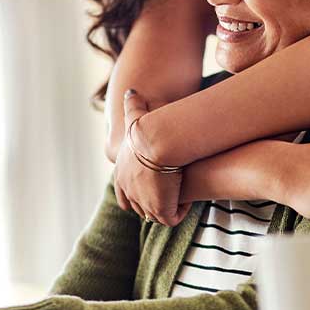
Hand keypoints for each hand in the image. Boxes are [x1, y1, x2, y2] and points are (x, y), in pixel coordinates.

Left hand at [114, 89, 190, 225]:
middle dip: (154, 203)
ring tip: (181, 196)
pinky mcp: (160, 210)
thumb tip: (131, 91)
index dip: (136, 194)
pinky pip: (171, 218)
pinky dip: (180, 211)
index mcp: (121, 175)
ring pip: (155, 215)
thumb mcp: (136, 117)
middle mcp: (128, 192)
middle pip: (139, 208)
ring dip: (168, 207)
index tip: (152, 188)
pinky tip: (189, 199)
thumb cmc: (148, 129)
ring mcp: (143, 203)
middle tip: (170, 193)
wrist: (157, 141)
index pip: (124, 195)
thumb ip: (132, 105)